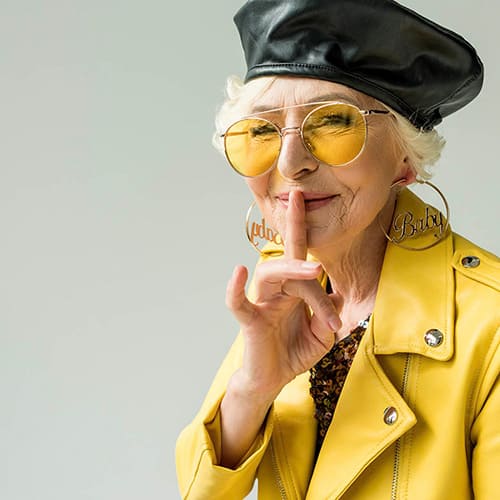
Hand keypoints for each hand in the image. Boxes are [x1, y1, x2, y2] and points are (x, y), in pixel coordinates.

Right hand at [226, 190, 341, 400]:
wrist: (274, 380)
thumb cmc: (295, 351)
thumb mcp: (323, 334)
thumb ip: (329, 313)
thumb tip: (337, 295)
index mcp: (295, 289)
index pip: (301, 255)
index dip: (301, 228)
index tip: (300, 197)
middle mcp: (277, 290)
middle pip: (286, 257)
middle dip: (296, 233)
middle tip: (306, 207)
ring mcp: (262, 303)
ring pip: (270, 274)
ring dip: (294, 273)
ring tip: (315, 273)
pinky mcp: (250, 321)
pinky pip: (238, 303)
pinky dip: (235, 290)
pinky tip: (238, 273)